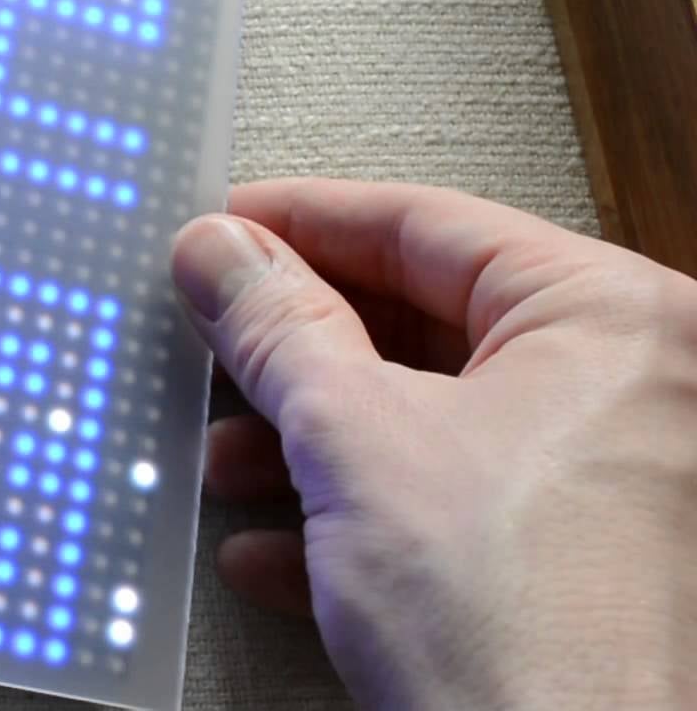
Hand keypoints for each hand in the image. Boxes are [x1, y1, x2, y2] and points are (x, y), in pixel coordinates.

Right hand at [175, 179, 696, 708]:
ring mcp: (616, 482)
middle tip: (211, 341)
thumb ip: (278, 328)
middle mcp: (637, 388)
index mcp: (615, 319)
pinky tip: (275, 549)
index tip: (222, 230)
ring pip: (432, 420)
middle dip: (298, 354)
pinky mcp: (580, 564)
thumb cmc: (520, 627)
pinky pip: (453, 501)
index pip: (428, 225)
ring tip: (228, 462)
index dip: (302, 222)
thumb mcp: (354, 441)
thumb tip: (220, 252)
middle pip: (427, 325)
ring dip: (309, 444)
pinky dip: (358, 516)